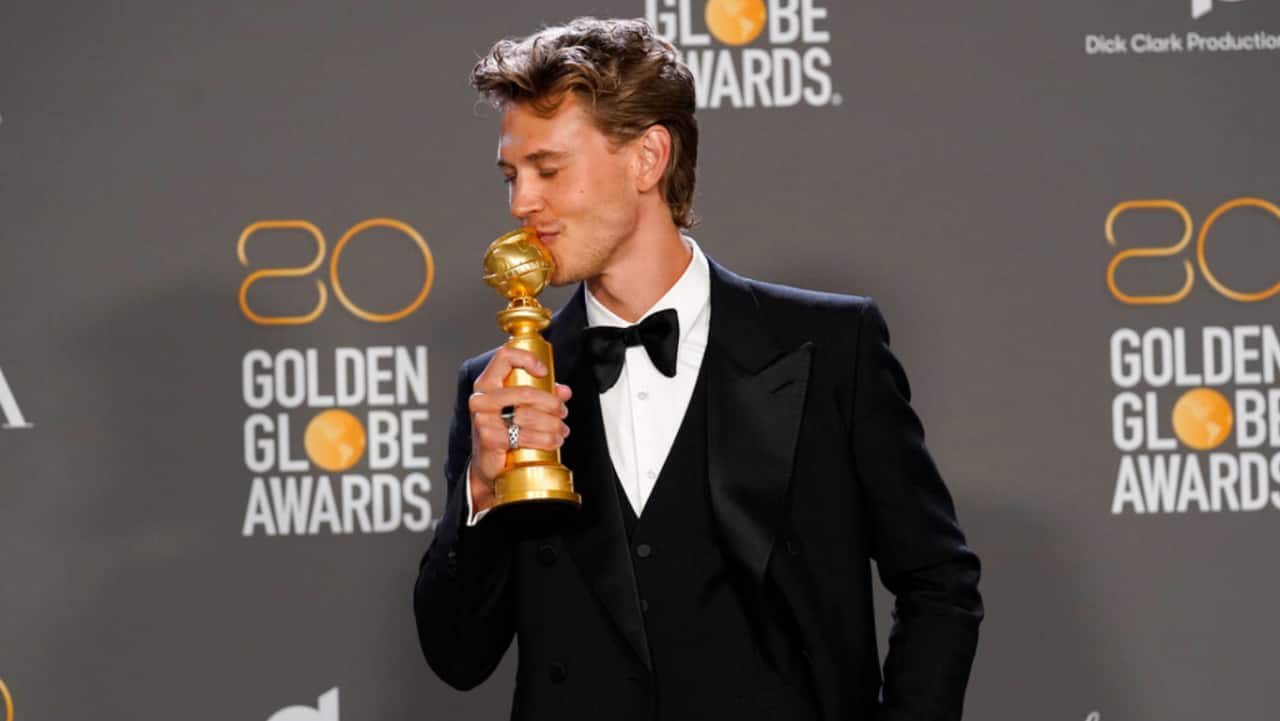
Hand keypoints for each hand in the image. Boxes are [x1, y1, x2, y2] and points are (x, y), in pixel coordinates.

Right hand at [467, 346, 571, 513]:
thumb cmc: (503, 430)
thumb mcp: (519, 407)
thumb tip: (564, 391)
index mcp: (487, 383)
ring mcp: (484, 419)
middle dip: (552, 403)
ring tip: (562, 430)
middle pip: (526, 392)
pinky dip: (546, 439)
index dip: (527, 359)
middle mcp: (481, 398)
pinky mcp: (490, 438)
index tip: (544, 371)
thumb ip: (542, 394)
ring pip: (529, 416)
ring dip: (553, 424)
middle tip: (562, 412)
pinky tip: (554, 441)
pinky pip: (526, 436)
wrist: (488, 463)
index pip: (504, 357)